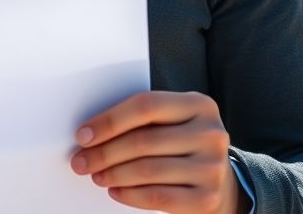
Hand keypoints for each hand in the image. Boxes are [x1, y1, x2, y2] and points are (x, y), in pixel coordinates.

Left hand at [69, 91, 242, 212]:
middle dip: (104, 152)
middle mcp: (211, 133)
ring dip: (113, 174)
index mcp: (199, 105)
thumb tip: (91, 133)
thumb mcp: (173, 122)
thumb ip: (142, 120)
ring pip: (147, 170)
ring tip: (96, 175)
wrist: (222, 182)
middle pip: (143, 141)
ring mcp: (213, 167)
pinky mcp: (208, 197)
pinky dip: (130, 195)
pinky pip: (158, 197)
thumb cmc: (183, 145)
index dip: (110, 121)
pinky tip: (115, 190)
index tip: (83, 135)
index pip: (146, 106)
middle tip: (81, 161)